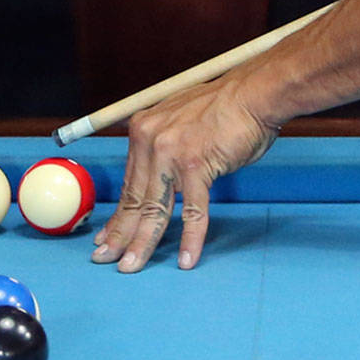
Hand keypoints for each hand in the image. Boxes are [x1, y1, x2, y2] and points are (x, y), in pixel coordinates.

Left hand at [92, 76, 279, 272]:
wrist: (254, 92)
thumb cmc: (225, 107)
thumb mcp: (180, 121)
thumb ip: (165, 146)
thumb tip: (157, 176)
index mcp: (143, 130)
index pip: (128, 183)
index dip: (117, 214)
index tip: (105, 236)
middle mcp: (151, 141)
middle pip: (134, 199)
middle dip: (119, 235)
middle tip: (105, 259)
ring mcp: (172, 154)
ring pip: (155, 209)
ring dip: (143, 242)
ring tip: (132, 267)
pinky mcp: (197, 165)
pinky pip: (193, 210)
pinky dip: (191, 237)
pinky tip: (187, 259)